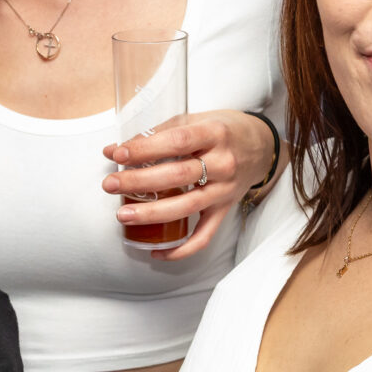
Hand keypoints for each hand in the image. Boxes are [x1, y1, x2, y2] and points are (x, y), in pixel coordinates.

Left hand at [102, 110, 270, 261]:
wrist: (261, 147)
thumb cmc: (222, 131)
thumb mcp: (196, 120)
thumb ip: (157, 133)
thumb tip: (114, 150)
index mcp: (215, 133)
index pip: (177, 141)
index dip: (146, 149)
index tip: (118, 154)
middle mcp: (223, 163)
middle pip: (178, 176)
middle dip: (139, 182)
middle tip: (110, 185)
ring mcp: (225, 190)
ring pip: (187, 207)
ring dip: (152, 214)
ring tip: (123, 215)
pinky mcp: (225, 210)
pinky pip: (204, 236)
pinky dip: (181, 249)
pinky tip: (156, 252)